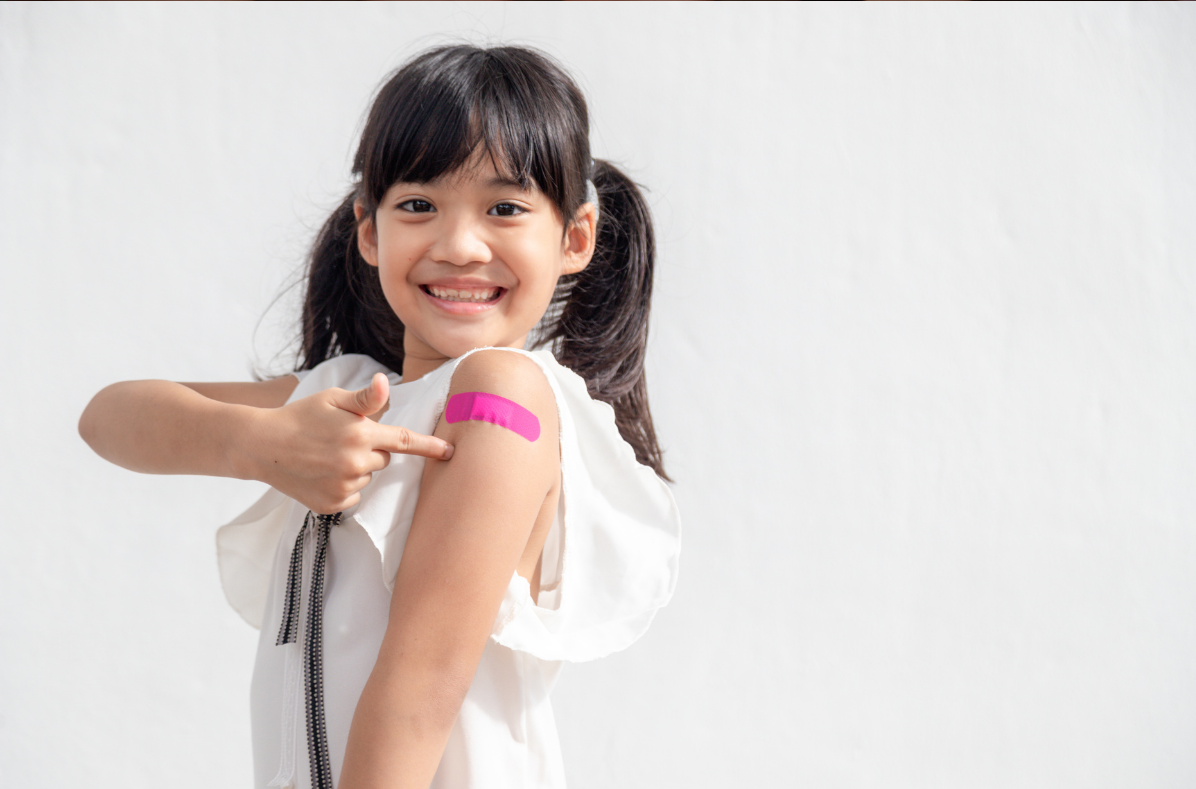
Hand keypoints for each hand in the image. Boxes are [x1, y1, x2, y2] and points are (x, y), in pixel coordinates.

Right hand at [245, 373, 452, 513]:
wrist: (261, 446)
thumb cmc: (300, 416)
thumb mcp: (333, 399)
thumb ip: (365, 399)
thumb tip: (386, 384)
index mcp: (360, 435)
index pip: (404, 441)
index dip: (429, 446)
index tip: (450, 452)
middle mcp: (355, 463)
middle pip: (383, 459)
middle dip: (370, 449)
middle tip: (341, 440)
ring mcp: (343, 487)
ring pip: (367, 478)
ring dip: (356, 469)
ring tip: (326, 456)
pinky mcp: (332, 505)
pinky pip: (353, 496)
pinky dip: (343, 487)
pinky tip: (322, 474)